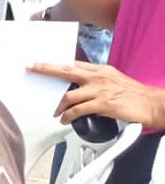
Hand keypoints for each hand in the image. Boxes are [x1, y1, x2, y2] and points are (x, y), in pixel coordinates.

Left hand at [29, 61, 164, 128]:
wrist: (151, 103)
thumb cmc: (134, 94)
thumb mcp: (113, 80)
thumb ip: (96, 81)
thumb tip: (80, 86)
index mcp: (100, 70)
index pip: (74, 64)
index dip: (55, 63)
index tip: (41, 62)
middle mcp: (98, 77)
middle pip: (66, 70)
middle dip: (46, 69)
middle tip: (32, 68)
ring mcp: (99, 90)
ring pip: (69, 95)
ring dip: (58, 106)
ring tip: (56, 113)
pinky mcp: (102, 104)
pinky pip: (77, 110)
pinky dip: (67, 116)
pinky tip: (64, 120)